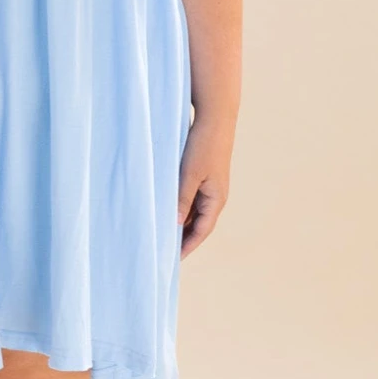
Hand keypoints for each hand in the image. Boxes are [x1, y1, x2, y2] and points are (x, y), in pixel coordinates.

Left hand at [177, 119, 232, 258]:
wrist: (215, 119)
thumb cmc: (204, 146)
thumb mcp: (189, 175)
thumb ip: (182, 200)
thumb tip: (174, 224)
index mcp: (216, 200)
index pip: (201, 231)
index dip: (187, 246)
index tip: (172, 259)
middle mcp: (215, 196)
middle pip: (197, 225)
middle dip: (182, 238)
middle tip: (163, 251)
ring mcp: (210, 187)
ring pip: (193, 212)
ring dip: (179, 223)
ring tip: (161, 234)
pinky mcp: (203, 177)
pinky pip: (191, 199)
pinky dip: (179, 208)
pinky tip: (165, 210)